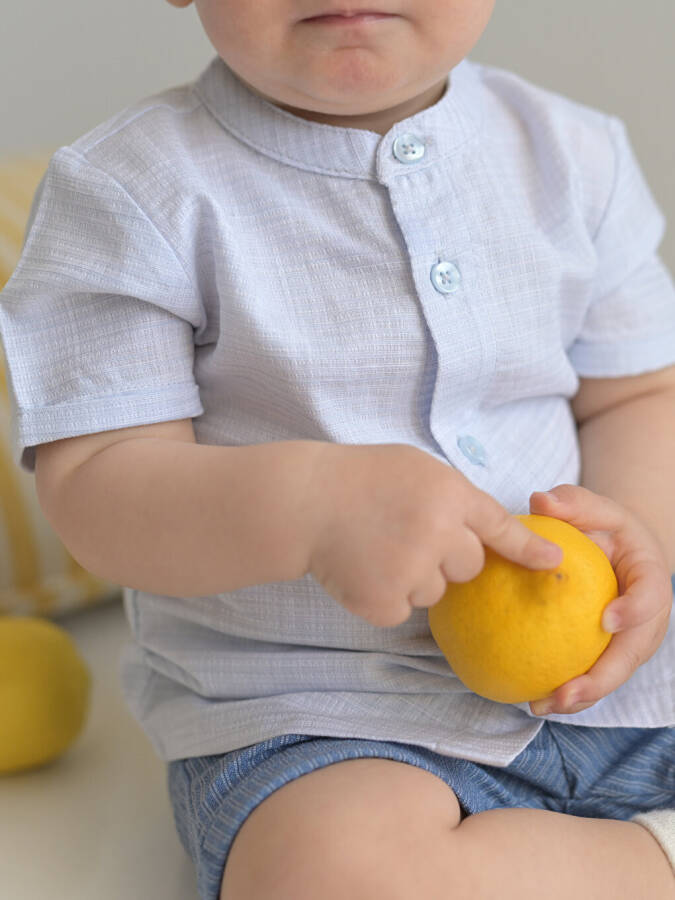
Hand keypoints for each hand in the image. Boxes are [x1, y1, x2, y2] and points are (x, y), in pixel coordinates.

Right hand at [306, 443, 562, 627]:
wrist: (304, 501)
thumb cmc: (360, 478)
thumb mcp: (414, 467)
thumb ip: (453, 495)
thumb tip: (485, 530)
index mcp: (447, 494)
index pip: (500, 528)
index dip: (530, 549)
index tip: (556, 564)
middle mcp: (437, 533)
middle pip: (469, 566)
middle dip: (446, 556)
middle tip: (405, 533)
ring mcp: (411, 571)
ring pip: (435, 590)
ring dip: (413, 577)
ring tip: (376, 547)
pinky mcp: (384, 602)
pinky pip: (403, 609)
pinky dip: (385, 596)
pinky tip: (363, 567)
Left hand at [528, 484, 672, 715]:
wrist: (619, 548)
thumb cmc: (605, 526)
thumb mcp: (595, 507)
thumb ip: (572, 502)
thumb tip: (540, 501)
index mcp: (652, 580)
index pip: (649, 598)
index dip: (634, 611)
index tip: (607, 620)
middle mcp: (647, 620)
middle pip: (631, 655)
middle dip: (602, 679)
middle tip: (566, 692)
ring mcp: (630, 641)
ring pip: (610, 675)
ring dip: (579, 697)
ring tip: (540, 704)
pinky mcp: (608, 653)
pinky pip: (589, 673)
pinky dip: (564, 688)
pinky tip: (529, 696)